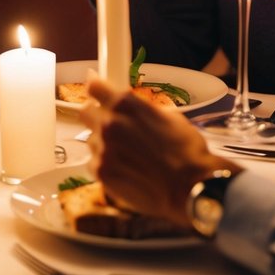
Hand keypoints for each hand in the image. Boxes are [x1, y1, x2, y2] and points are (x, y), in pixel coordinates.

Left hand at [81, 78, 237, 228]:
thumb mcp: (169, 116)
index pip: (94, 87)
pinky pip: (94, 162)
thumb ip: (142, 109)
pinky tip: (124, 167)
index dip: (95, 88)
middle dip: (96, 114)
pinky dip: (105, 163)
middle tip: (110, 121)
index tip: (96, 91)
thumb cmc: (186, 151)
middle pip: (86, 112)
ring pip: (91, 139)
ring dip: (103, 142)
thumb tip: (134, 107)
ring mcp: (103, 150)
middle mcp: (110, 124)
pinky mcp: (102, 173)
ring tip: (126, 152)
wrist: (189, 187)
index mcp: (126, 104)